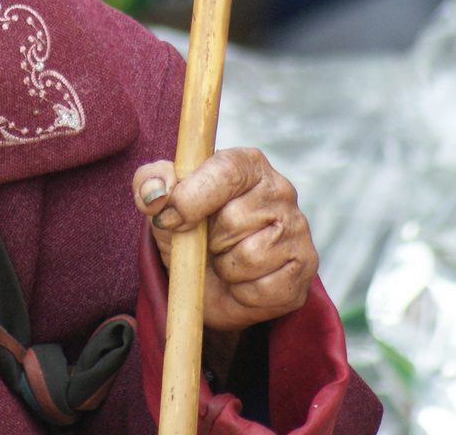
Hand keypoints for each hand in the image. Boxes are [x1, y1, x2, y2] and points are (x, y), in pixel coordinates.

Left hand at [132, 148, 317, 332]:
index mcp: (247, 163)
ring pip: (248, 257)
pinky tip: (244, 281)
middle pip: (233, 220)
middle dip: (208, 241)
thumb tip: (155, 193)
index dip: (192, 198)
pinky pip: (264, 288)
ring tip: (226, 261)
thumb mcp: (162, 205)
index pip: (226, 170)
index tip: (170, 219)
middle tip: (208, 243)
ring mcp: (298, 228)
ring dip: (225, 268)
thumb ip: (150, 184)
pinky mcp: (305, 268)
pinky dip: (243, 293)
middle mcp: (280, 189)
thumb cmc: (191, 232)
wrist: (212, 283)